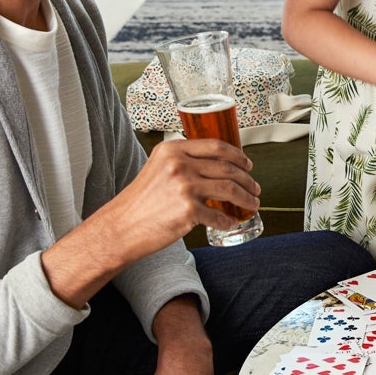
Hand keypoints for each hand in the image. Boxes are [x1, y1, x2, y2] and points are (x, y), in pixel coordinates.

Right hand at [110, 139, 259, 254]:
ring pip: (230, 189)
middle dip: (247, 179)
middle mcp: (179, 164)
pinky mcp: (188, 210)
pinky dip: (229, 221)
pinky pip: (219, 216)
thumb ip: (182, 163)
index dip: (237, 155)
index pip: (216, 146)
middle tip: (255, 187)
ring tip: (252, 203)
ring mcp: (184, 187)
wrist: (120, 228)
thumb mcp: (158, 169)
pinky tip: (231, 223)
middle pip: (227, 168)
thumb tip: (215, 167)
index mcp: (172, 150)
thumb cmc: (140, 202)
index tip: (248, 164)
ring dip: (246, 198)